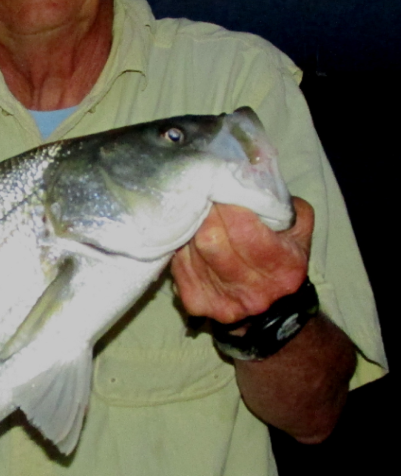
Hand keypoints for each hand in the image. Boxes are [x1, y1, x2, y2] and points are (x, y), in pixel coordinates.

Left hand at [171, 197, 312, 323]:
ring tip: (197, 215)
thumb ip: (279, 200)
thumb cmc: (284, 254)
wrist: (273, 304)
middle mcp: (256, 291)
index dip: (227, 206)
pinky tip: (191, 239)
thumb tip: (252, 171)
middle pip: (212, 242)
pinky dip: (182, 248)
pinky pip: (178, 266)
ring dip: (191, 229)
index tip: (220, 187)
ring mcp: (225, 302)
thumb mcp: (297, 225)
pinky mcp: (198, 304)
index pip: (244, 231)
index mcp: (284, 268)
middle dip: (205, 214)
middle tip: (204, 196)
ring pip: (192, 252)